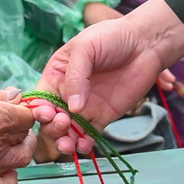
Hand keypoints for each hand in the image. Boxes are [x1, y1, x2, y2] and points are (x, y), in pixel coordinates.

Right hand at [0, 77, 44, 183]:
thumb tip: (15, 95)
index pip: (28, 115)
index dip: (24, 109)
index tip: (14, 107)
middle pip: (26, 135)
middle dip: (19, 126)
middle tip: (6, 121)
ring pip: (23, 159)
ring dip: (20, 149)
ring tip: (8, 142)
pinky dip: (9, 180)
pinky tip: (4, 169)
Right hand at [40, 0, 183, 156]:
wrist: (144, 44)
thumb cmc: (111, 37)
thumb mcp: (85, 47)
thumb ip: (75, 75)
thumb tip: (73, 107)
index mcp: (57, 75)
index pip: (40, 97)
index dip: (38, 109)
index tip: (47, 113)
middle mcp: (67, 94)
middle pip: (51, 119)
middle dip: (52, 126)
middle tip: (63, 122)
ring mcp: (85, 107)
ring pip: (68, 131)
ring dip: (64, 141)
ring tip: (69, 143)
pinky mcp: (103, 116)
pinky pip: (89, 136)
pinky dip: (84, 145)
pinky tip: (84, 146)